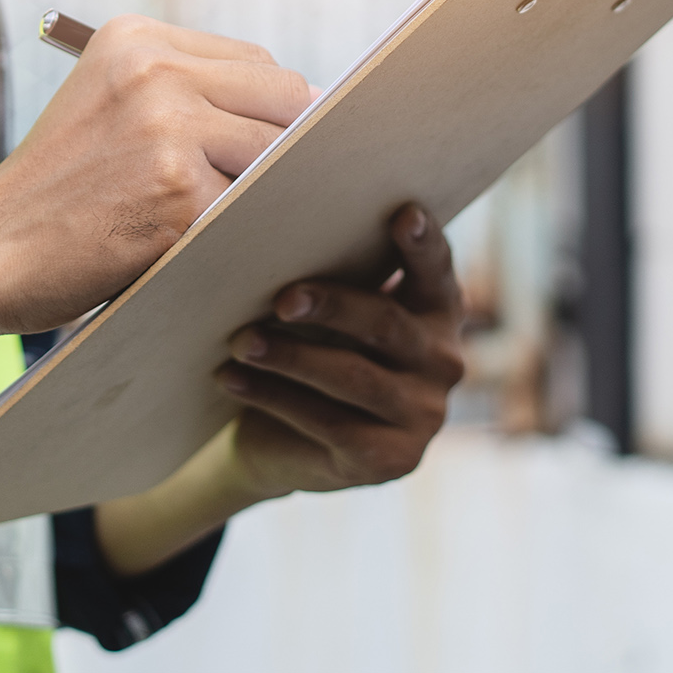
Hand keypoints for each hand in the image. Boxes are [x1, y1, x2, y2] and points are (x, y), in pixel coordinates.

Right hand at [0, 14, 313, 335]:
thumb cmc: (54, 192)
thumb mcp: (106, 106)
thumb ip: (186, 91)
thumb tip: (309, 109)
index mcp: (135, 38)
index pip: (259, 62)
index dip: (268, 114)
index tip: (250, 153)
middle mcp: (155, 69)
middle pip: (286, 98)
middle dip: (280, 149)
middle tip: (245, 193)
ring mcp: (169, 129)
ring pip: (281, 154)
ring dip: (261, 193)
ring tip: (214, 219)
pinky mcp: (180, 193)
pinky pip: (254, 210)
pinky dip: (238, 233)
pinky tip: (197, 246)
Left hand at [216, 204, 465, 499]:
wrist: (279, 440)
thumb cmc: (307, 352)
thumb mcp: (325, 315)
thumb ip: (329, 279)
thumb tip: (279, 237)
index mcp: (435, 313)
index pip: (436, 271)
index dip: (422, 243)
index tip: (402, 212)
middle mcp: (442, 362)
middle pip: (386, 323)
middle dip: (331, 305)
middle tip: (281, 298)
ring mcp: (423, 415)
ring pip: (353, 376)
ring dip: (289, 356)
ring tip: (239, 340)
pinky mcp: (390, 460)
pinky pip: (329, 423)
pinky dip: (273, 397)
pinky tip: (231, 378)